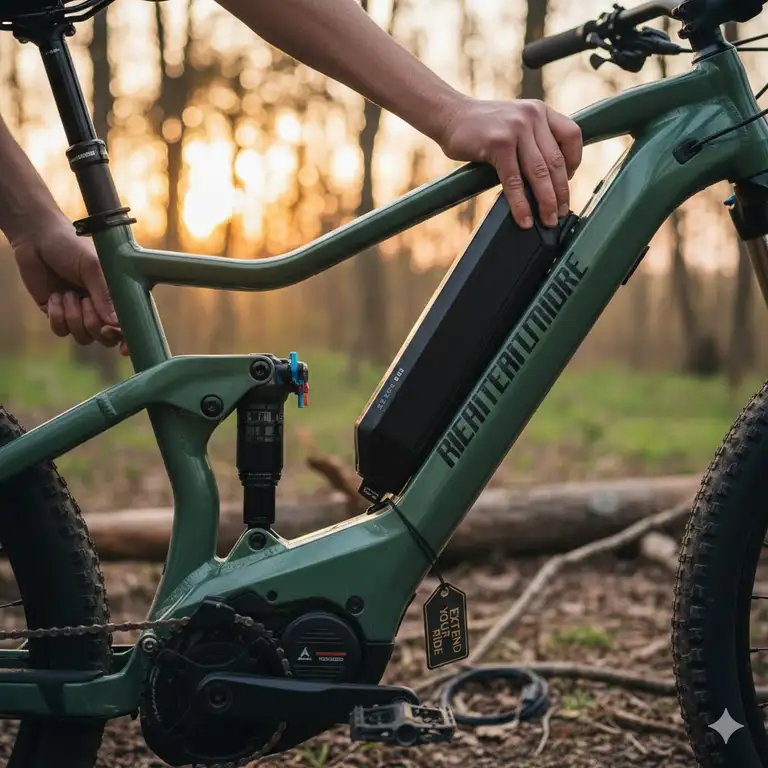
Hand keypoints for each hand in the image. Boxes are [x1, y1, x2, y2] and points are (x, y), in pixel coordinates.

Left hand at [12, 214, 127, 355]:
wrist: (37, 237)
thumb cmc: (72, 245)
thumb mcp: (93, 267)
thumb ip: (104, 295)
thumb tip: (115, 325)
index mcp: (118, 296)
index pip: (130, 325)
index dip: (129, 340)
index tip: (123, 349)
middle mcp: (101, 308)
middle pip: (106, 339)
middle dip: (94, 326)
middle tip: (86, 303)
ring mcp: (80, 313)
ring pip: (83, 337)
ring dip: (73, 316)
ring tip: (68, 292)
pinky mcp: (58, 314)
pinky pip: (61, 331)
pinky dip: (57, 315)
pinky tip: (55, 296)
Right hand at [438, 98, 582, 229]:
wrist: (449, 116)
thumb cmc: (480, 127)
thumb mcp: (514, 123)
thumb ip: (532, 141)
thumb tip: (547, 180)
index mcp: (540, 111)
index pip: (572, 136)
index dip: (574, 163)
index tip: (568, 182)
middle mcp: (532, 116)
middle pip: (556, 161)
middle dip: (560, 192)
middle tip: (561, 213)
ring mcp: (516, 128)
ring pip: (539, 173)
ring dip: (546, 202)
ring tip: (548, 220)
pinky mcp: (499, 144)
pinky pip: (515, 180)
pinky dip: (521, 204)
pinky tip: (524, 218)